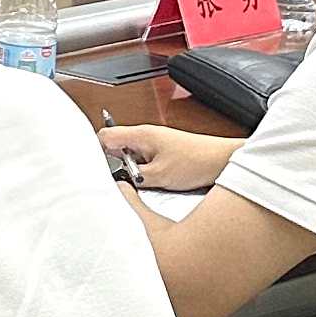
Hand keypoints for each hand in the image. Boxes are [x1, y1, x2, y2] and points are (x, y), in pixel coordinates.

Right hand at [100, 124, 233, 192]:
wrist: (222, 160)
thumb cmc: (197, 161)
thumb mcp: (158, 176)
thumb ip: (132, 177)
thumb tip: (116, 179)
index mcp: (141, 134)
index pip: (104, 136)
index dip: (94, 151)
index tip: (92, 168)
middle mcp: (146, 135)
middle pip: (116, 147)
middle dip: (114, 164)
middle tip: (119, 180)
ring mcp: (155, 143)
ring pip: (130, 156)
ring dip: (131, 169)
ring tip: (140, 182)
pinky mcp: (164, 152)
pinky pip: (144, 161)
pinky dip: (143, 171)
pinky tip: (151, 182)